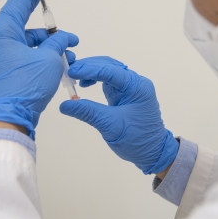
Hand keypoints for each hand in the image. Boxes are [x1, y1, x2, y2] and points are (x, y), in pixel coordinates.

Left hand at [0, 0, 78, 139]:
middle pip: (26, 21)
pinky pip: (28, 55)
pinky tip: (60, 66)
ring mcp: (1, 57)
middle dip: (49, 23)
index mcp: (2, 32)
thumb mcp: (48, 59)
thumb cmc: (24, 88)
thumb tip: (63, 39)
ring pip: (31, 41)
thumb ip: (57, 43)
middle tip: (61, 17)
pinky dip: (44, 56)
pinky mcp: (7, 70)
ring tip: (69, 55)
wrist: (8, 120)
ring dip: (51, 45)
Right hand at [59, 56, 177, 174]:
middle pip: (110, 66)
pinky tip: (85, 85)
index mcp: (137, 87)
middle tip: (68, 71)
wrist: (153, 153)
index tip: (71, 72)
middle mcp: (135, 83)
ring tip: (73, 77)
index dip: (89, 69)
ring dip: (91, 71)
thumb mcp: (110, 126)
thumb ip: (88, 112)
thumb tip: (64, 104)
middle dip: (89, 66)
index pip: (110, 71)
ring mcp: (130, 87)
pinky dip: (96, 79)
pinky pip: (109, 80)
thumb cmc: (136, 140)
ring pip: (108, 71)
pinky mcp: (125, 94)